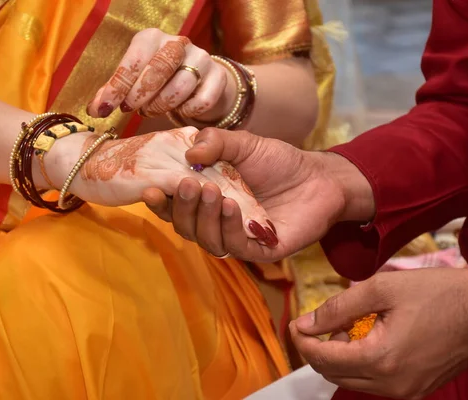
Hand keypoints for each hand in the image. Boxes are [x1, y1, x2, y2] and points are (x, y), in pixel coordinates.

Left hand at [86, 28, 232, 120]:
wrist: (200, 82)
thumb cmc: (159, 81)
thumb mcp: (134, 81)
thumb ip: (114, 93)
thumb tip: (95, 110)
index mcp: (152, 38)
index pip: (133, 60)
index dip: (118, 87)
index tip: (105, 109)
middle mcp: (178, 43)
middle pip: (158, 69)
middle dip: (141, 95)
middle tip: (131, 109)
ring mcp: (201, 58)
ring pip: (181, 85)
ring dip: (162, 104)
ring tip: (152, 110)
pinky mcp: (218, 76)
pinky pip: (202, 100)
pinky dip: (188, 110)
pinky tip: (180, 111)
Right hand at [143, 128, 374, 260]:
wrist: (318, 178)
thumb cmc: (279, 162)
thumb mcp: (244, 144)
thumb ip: (216, 143)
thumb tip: (188, 153)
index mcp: (207, 199)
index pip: (175, 207)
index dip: (160, 202)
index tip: (148, 189)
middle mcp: (217, 221)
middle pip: (185, 226)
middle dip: (182, 208)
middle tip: (188, 184)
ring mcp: (237, 238)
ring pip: (205, 239)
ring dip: (203, 217)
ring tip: (212, 192)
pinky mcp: (258, 250)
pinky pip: (234, 246)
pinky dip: (228, 227)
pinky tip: (232, 207)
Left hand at [290, 268, 467, 398]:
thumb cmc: (436, 293)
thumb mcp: (380, 289)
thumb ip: (337, 308)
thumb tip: (306, 323)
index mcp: (380, 360)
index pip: (323, 359)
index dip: (302, 341)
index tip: (295, 324)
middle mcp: (392, 385)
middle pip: (334, 374)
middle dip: (318, 350)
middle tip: (317, 324)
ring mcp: (407, 393)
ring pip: (353, 381)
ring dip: (340, 358)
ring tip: (344, 327)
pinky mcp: (417, 390)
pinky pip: (376, 383)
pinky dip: (361, 364)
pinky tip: (366, 339)